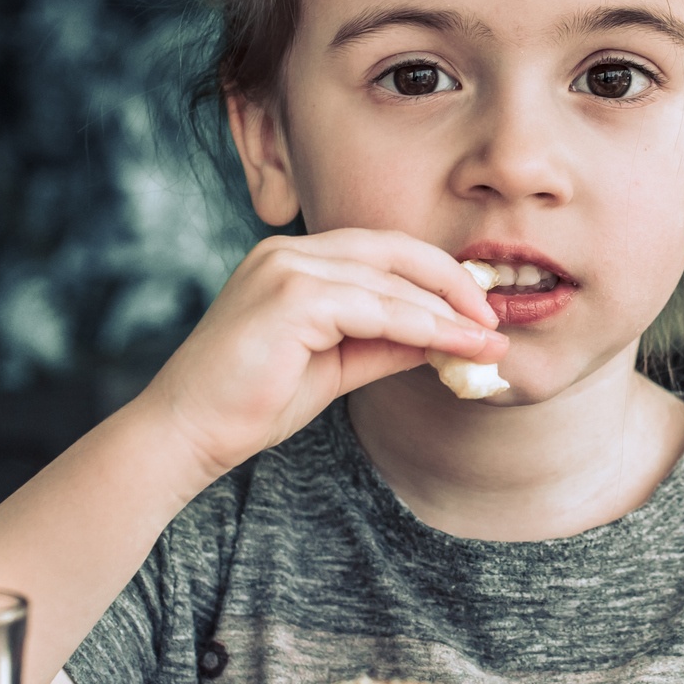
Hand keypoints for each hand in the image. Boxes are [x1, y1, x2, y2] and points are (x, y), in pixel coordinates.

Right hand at [141, 229, 506, 477]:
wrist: (189, 433)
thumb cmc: (251, 403)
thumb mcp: (336, 366)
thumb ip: (385, 344)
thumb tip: (444, 337)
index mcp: (295, 260)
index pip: (383, 253)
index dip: (437, 277)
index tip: (479, 311)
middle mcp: (289, 252)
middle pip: (394, 251)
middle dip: (453, 284)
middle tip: (495, 319)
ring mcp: (286, 268)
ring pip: (389, 280)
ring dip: (446, 311)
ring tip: (485, 340)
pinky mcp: (290, 296)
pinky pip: (374, 307)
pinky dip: (419, 326)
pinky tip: (451, 346)